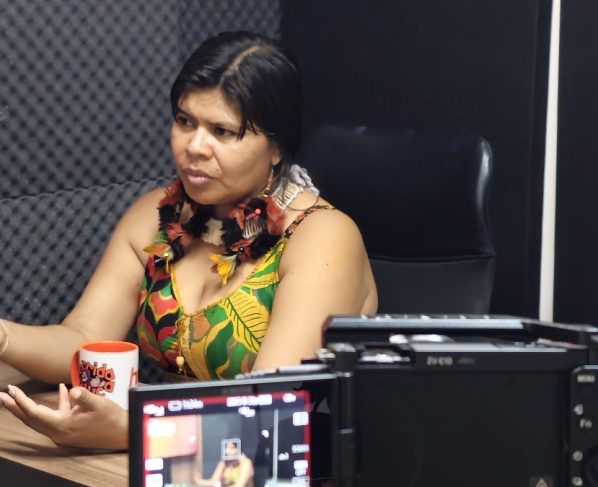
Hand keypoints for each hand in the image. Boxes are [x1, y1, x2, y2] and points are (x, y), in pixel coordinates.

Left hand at [0, 383, 127, 449]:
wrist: (124, 434)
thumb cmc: (112, 419)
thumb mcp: (100, 404)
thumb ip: (84, 396)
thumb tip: (71, 390)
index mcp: (63, 425)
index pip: (35, 412)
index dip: (22, 401)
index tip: (12, 390)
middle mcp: (59, 431)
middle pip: (31, 419)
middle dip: (15, 407)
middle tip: (2, 395)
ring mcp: (64, 431)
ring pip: (40, 419)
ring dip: (28, 407)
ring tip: (16, 395)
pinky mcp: (71, 428)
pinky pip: (57, 416)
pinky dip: (55, 404)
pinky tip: (61, 390)